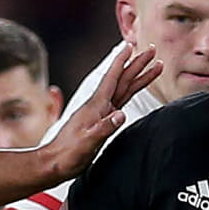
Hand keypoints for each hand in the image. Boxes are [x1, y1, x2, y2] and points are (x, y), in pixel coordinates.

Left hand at [33, 44, 161, 181]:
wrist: (54, 164)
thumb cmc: (67, 155)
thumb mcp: (87, 142)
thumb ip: (104, 128)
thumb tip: (121, 115)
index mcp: (95, 106)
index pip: (112, 78)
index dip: (122, 62)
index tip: (131, 46)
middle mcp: (98, 106)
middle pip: (122, 79)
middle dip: (137, 64)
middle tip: (152, 49)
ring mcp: (100, 113)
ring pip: (124, 89)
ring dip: (138, 76)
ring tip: (154, 65)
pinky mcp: (101, 121)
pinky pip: (120, 101)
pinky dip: (130, 92)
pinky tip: (135, 89)